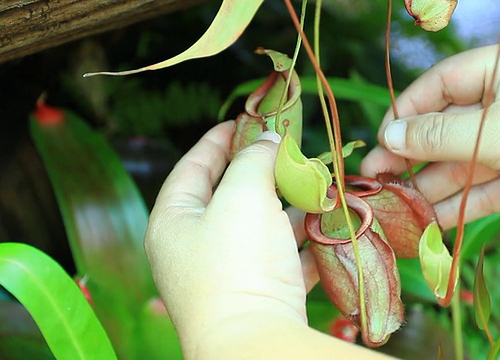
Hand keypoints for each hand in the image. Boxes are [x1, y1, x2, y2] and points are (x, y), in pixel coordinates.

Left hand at [144, 122, 317, 358]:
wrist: (255, 343)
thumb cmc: (236, 263)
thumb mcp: (241, 196)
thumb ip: (253, 159)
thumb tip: (268, 140)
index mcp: (174, 221)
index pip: (191, 167)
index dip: (217, 140)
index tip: (242, 121)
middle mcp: (194, 249)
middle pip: (227, 197)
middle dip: (261, 172)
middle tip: (287, 150)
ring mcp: (226, 275)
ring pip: (259, 229)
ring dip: (288, 207)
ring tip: (315, 185)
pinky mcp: (257, 295)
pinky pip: (280, 260)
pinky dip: (301, 243)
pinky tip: (326, 229)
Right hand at [362, 40, 499, 233]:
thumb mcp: (497, 131)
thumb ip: (438, 136)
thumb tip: (388, 135)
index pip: (442, 84)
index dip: (407, 111)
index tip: (381, 138)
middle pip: (448, 127)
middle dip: (413, 154)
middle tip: (377, 176)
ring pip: (463, 162)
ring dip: (431, 185)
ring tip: (399, 206)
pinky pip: (484, 188)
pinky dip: (459, 203)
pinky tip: (432, 221)